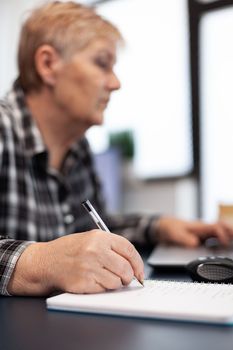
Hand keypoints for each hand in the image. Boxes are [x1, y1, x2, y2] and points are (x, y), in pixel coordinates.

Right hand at [7, 230, 143, 295]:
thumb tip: (133, 264)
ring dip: (114, 284)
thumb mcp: (90, 239)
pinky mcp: (83, 282)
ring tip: (103, 278)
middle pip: (126, 268)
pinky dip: (102, 289)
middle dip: (128, 277)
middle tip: (125, 279)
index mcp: (99, 237)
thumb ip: (111, 247)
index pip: (129, 250)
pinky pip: (104, 290)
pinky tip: (92, 281)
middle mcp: (95, 250)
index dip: (138, 263)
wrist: (45, 261)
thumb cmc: (69, 250)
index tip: (140, 272)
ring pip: (116, 282)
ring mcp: (89, 267)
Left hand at [154, 217, 232, 246]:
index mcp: (199, 227)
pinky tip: (224, 246)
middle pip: (222, 228)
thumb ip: (184, 238)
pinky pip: (215, 238)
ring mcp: (203, 233)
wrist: (163, 226)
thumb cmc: (169, 228)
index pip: (216, 228)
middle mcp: (203, 229)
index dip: (222, 234)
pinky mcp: (201, 237)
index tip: (224, 243)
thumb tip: (194, 244)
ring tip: (232, 245)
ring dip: (228, 236)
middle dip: (230, 232)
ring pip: (220, 232)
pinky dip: (222, 240)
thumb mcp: (174, 234)